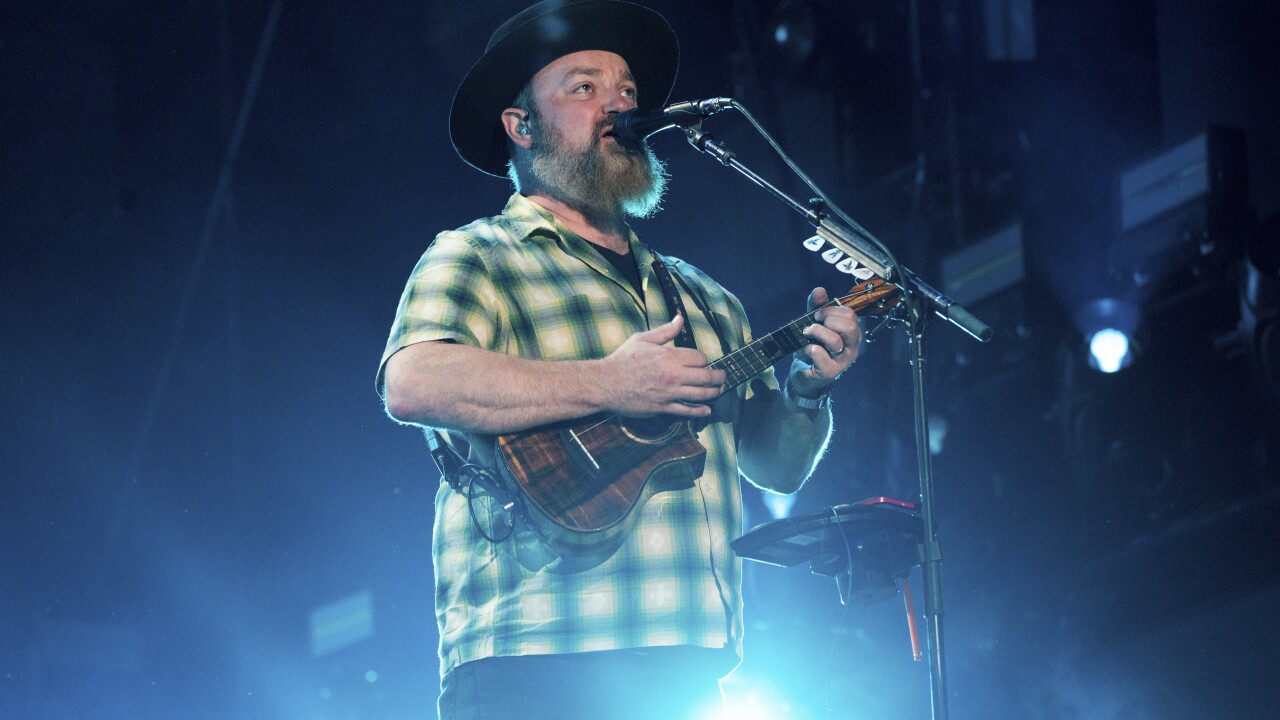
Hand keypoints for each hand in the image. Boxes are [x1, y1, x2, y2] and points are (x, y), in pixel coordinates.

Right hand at [602, 316, 725, 417]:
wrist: (606, 383)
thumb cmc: (623, 359)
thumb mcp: (643, 339)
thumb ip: (665, 331)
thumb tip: (680, 318)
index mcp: (669, 356)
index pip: (700, 358)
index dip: (704, 359)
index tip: (702, 362)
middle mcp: (673, 375)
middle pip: (706, 377)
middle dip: (719, 376)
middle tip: (723, 376)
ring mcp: (669, 393)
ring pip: (701, 394)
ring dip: (714, 393)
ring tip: (719, 390)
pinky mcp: (663, 408)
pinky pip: (686, 411)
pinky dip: (699, 411)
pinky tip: (707, 410)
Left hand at [790, 287, 860, 396]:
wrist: (804, 375)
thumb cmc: (813, 348)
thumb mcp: (815, 325)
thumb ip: (817, 307)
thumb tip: (820, 290)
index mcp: (852, 334)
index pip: (850, 315)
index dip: (831, 310)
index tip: (817, 314)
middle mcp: (851, 347)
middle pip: (849, 326)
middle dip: (827, 320)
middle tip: (813, 324)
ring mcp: (843, 361)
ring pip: (835, 340)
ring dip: (816, 332)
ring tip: (806, 334)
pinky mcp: (830, 371)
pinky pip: (819, 353)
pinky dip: (808, 348)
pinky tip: (806, 351)